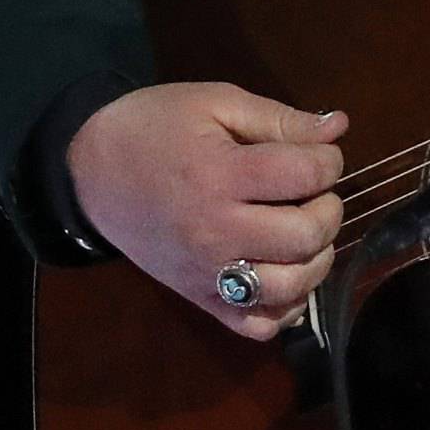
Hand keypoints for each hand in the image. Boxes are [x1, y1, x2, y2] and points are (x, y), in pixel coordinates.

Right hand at [67, 82, 346, 340]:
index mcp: (220, 175)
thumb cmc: (155, 127)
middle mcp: (214, 232)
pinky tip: (285, 274)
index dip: (328, 160)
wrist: (90, 169)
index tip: (320, 154)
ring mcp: (206, 274)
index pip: (305, 175)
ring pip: (289, 289)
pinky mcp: (198, 300)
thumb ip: (279, 119)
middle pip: (304, 236)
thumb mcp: (216, 103)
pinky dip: (285, 309)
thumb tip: (339, 128)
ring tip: (304, 233)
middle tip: (314, 194)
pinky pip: (257, 326)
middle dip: (328, 209)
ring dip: (316, 260)